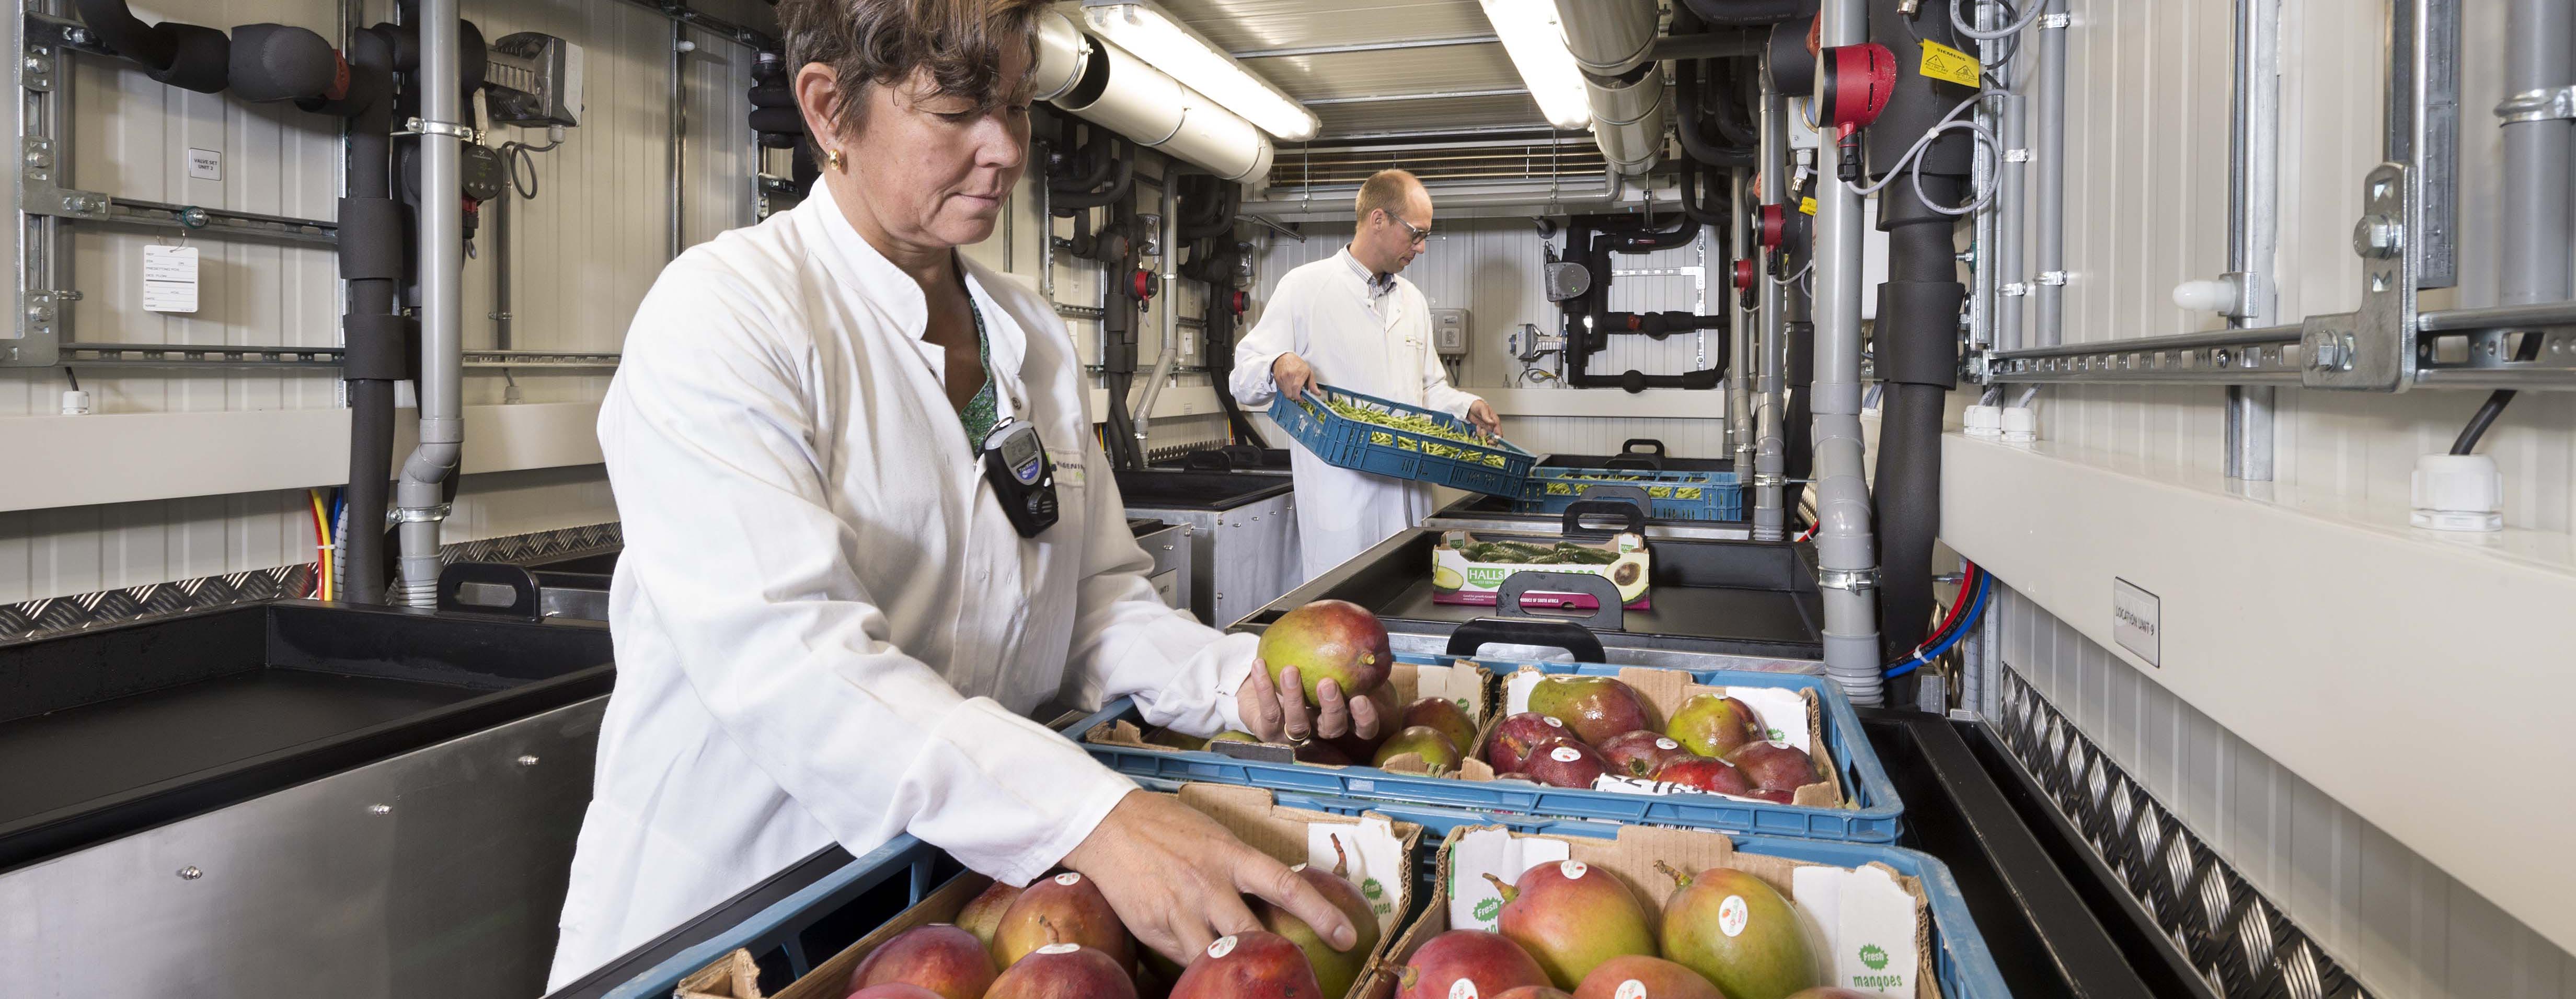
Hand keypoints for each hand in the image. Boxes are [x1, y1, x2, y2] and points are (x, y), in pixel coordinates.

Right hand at [1058, 790, 1358, 965]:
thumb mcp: (1215, 838)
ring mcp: (1179, 909)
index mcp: (1231, 856)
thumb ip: (1243, 869)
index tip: (1348, 935)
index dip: (1321, 913)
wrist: (1106, 826)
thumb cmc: (1167, 828)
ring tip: (1248, 981)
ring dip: (1234, 972)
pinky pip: (1184, 959)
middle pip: (1252, 933)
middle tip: (1299, 977)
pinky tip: (1205, 968)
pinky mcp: (1153, 928)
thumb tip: (1277, 899)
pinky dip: (1198, 966)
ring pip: (1216, 957)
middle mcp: (1208, 884)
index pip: (1286, 885)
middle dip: (1277, 959)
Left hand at [1236, 660, 1382, 743]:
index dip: (1365, 718)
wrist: (1264, 686)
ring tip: (1290, 670)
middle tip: (1327, 683)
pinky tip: (1260, 664)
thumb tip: (1355, 628)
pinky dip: (1264, 688)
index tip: (1359, 698)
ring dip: (1294, 697)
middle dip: (1331, 707)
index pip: (1363, 728)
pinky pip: (1268, 712)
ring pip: (1298, 724)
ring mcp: (1293, 734)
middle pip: (1332, 728)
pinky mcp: (1269, 732)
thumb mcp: (1325, 663)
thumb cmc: (1304, 670)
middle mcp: (1319, 729)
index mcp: (1340, 715)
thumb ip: (1341, 653)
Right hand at [1272, 353, 1315, 400]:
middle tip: (1298, 393)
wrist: (1284, 358)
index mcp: (1298, 374)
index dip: (1299, 397)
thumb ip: (1312, 384)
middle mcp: (1289, 376)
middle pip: (1290, 394)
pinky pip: (1281, 390)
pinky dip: (1286, 390)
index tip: (1302, 398)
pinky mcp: (1277, 380)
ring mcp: (1282, 378)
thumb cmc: (1297, 364)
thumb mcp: (1308, 372)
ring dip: (1290, 393)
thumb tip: (1317, 393)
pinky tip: (1288, 384)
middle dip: (1295, 396)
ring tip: (1293, 387)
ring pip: (1286, 394)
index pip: (1296, 389)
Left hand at [1466, 399, 1501, 437]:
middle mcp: (1492, 426)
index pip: (1499, 433)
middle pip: (1493, 438)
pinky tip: (1477, 426)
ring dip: (1482, 435)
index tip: (1490, 441)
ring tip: (1478, 427)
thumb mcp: (1482, 408)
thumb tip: (1492, 422)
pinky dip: (1478, 433)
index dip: (1496, 439)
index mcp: (1495, 421)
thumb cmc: (1478, 405)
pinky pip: (1481, 435)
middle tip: (1483, 438)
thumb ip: (1487, 416)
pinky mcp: (1481, 429)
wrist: (1470, 405)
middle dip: (1488, 440)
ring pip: (1487, 437)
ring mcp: (1487, 428)